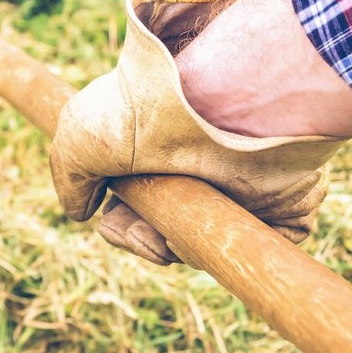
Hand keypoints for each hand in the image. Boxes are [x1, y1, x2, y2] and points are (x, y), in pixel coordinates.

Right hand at [49, 0, 351, 263]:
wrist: (214, 101)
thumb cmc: (144, 112)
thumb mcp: (78, 134)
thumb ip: (69, 176)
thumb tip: (79, 211)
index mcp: (159, 157)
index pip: (136, 215)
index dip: (122, 229)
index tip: (115, 216)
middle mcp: (199, 173)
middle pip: (166, 236)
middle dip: (147, 240)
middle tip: (151, 228)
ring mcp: (241, 191)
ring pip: (203, 247)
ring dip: (179, 245)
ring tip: (180, 216)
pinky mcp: (282, 208)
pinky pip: (250, 251)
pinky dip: (224, 249)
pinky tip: (207, 228)